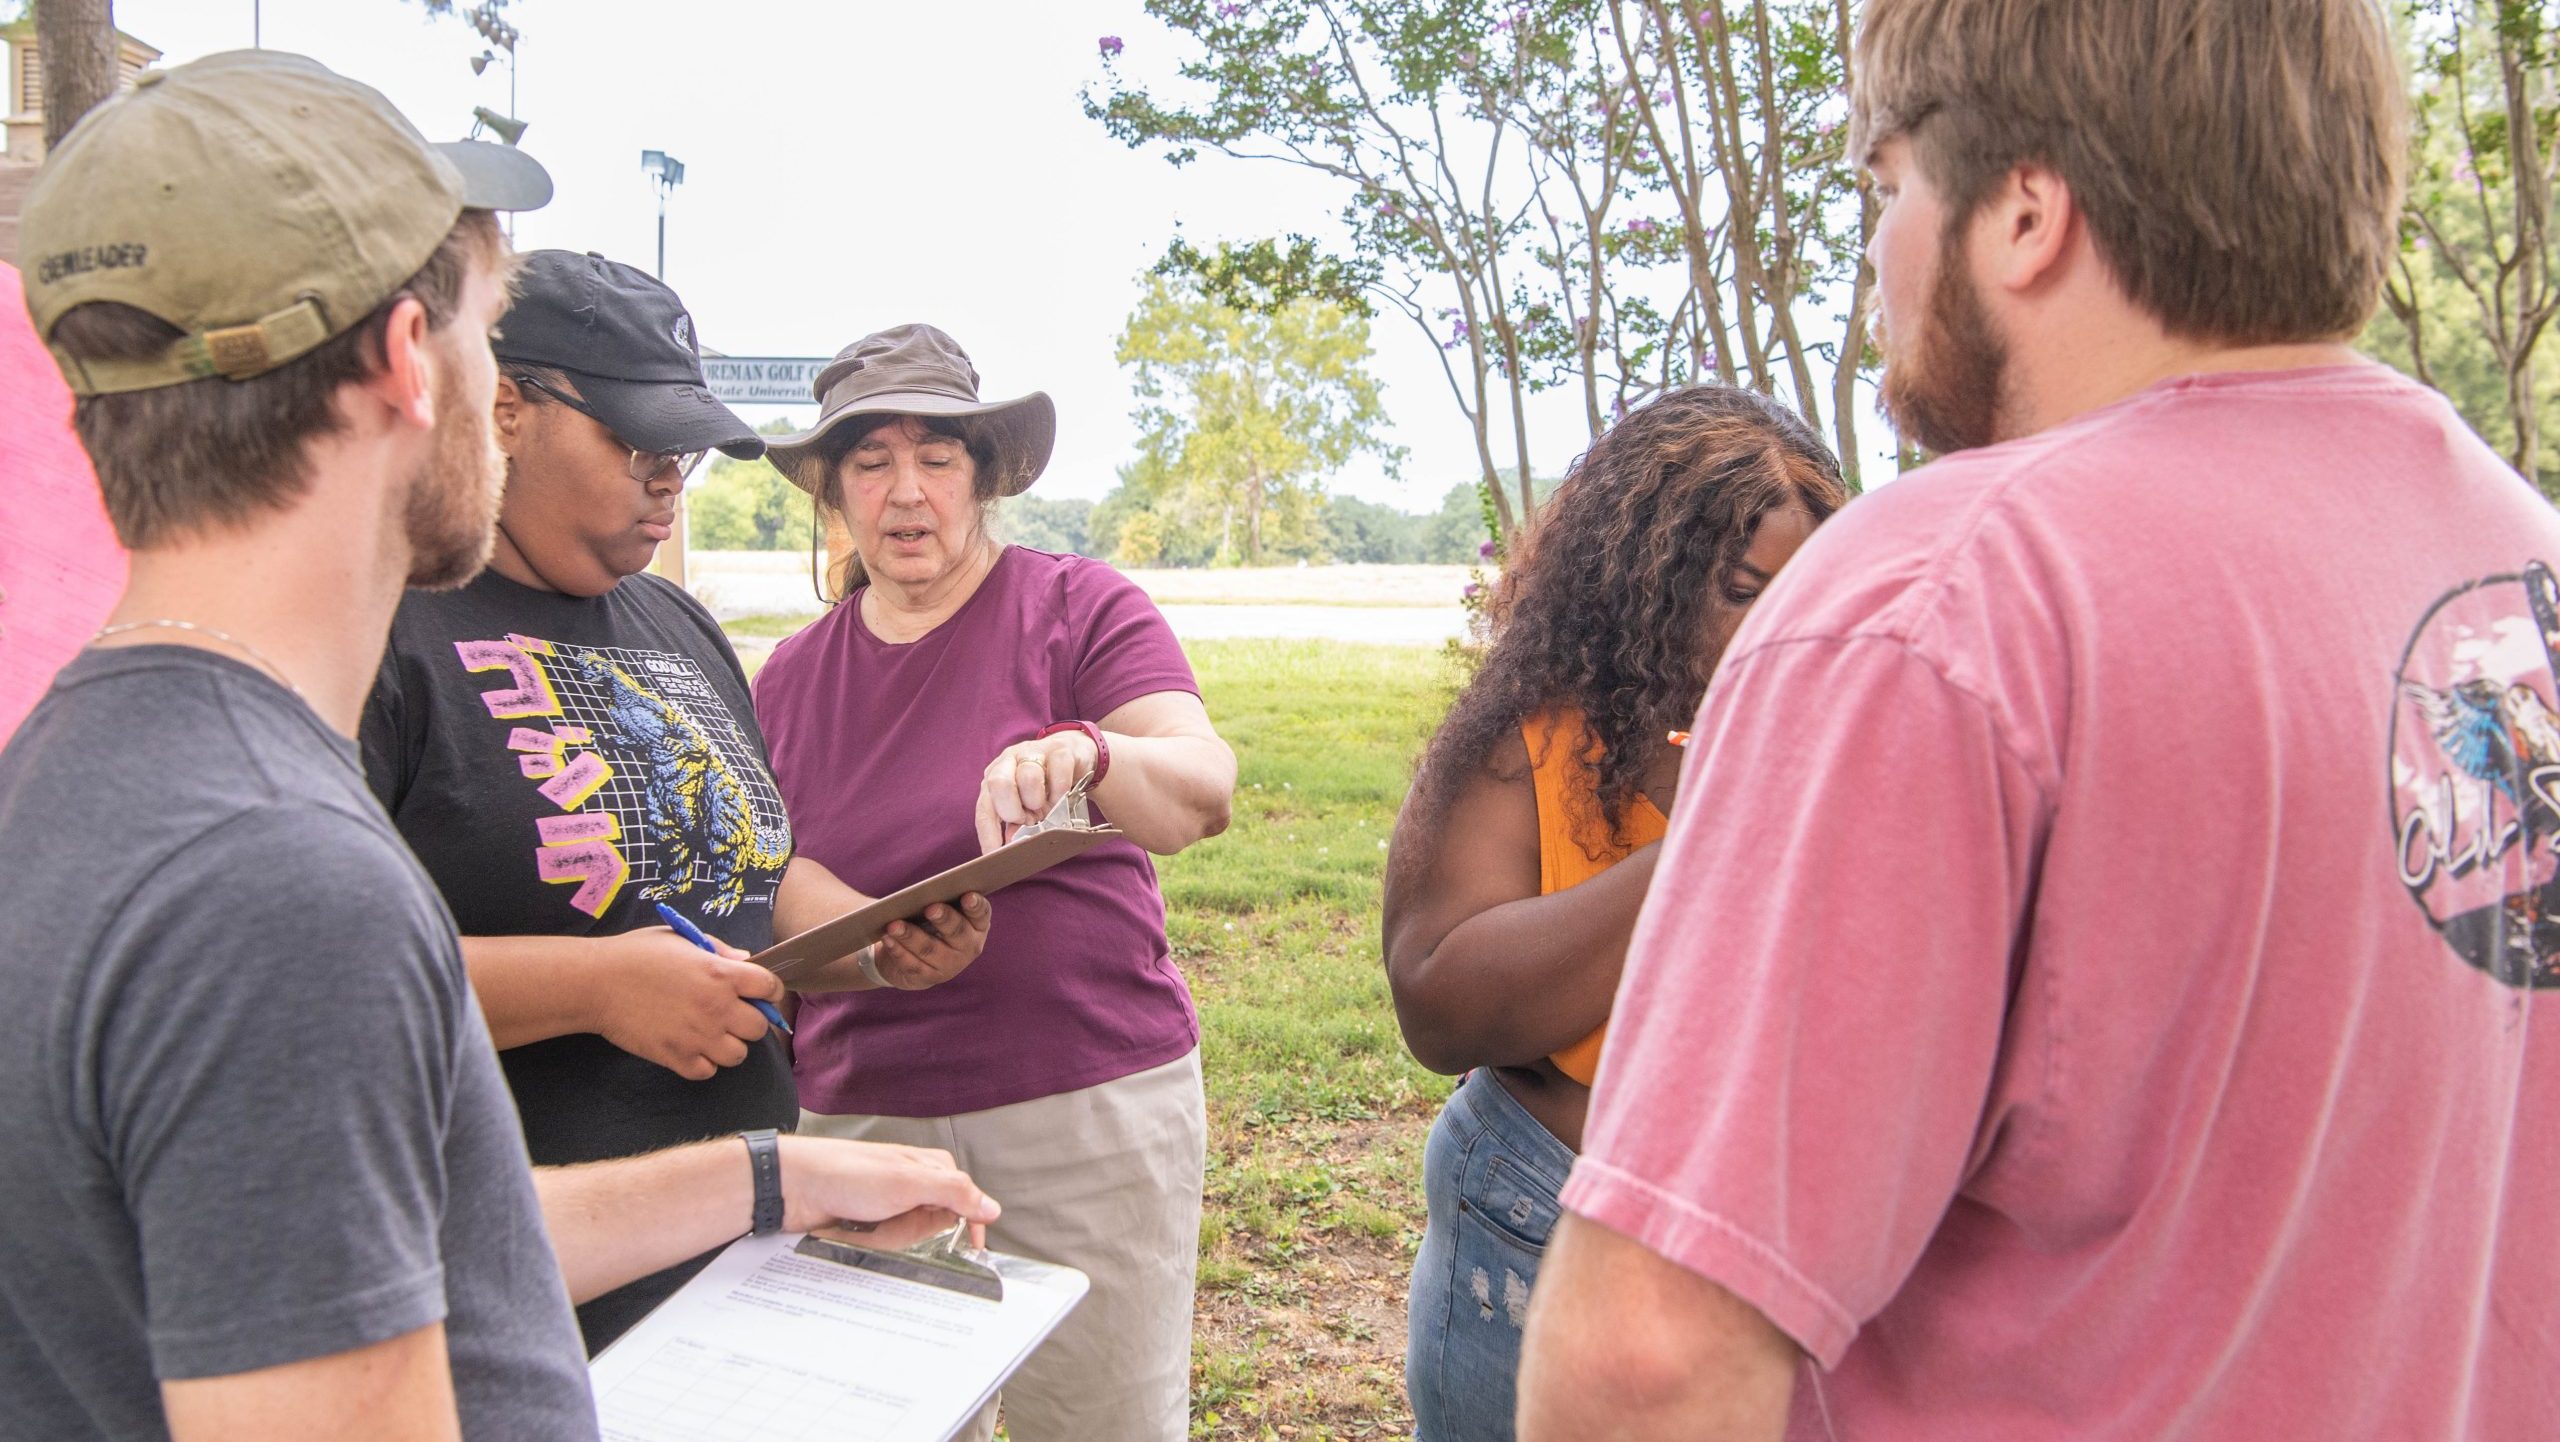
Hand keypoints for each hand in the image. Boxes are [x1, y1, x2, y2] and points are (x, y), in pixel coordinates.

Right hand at [590, 927, 784, 1080]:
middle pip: (760, 1027)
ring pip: (738, 1054)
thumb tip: (746, 959)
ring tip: (711, 1034)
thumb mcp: (682, 939)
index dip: (768, 990)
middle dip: (750, 1020)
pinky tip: (691, 1048)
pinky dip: (703, 1063)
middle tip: (731, 1015)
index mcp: (721, 974)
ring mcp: (698, 1036)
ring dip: (728, 1045)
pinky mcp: (676, 1058)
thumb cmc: (636, 954)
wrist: (595, 983)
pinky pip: (707, 1071)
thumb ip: (719, 950)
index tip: (759, 992)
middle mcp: (717, 1007)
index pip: (771, 987)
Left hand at [775, 1135, 1000, 1236]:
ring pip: (908, 1239)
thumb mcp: (907, 1181)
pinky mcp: (871, 1222)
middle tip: (887, 1222)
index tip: (972, 1249)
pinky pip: (885, 1246)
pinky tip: (853, 1233)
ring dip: (885, 1239)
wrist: (793, 1186)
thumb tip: (993, 1208)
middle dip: (911, 1233)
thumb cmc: (847, 1174)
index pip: (966, 1201)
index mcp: (931, 1168)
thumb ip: (954, 1193)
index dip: (969, 1225)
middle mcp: (914, 1185)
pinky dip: (870, 1244)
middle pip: (935, 1226)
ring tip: (861, 1225)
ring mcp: (891, 1205)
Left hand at [868, 892, 993, 988]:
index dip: (976, 906)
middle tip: (930, 908)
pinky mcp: (928, 978)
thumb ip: (940, 900)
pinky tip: (888, 939)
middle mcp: (969, 947)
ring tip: (894, 924)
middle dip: (944, 919)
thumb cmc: (929, 923)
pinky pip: (913, 964)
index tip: (968, 896)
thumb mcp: (939, 911)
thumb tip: (925, 891)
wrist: (913, 956)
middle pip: (958, 932)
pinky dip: (898, 951)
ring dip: (911, 936)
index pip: (981, 913)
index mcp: (977, 925)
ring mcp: (950, 965)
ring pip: (930, 949)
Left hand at [974, 728, 1099, 852]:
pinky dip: (1061, 791)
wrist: (1074, 753)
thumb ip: (1018, 823)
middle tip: (1028, 819)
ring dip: (1039, 800)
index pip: (985, 808)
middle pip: (998, 784)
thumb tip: (1010, 842)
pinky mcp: (1059, 749)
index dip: (989, 834)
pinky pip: (1058, 773)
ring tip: (1047, 806)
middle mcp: (1008, 762)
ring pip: (1029, 777)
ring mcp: (1033, 752)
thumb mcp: (1029, 806)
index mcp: (995, 778)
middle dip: (1012, 810)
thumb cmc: (1046, 785)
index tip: (995, 856)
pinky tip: (1063, 795)